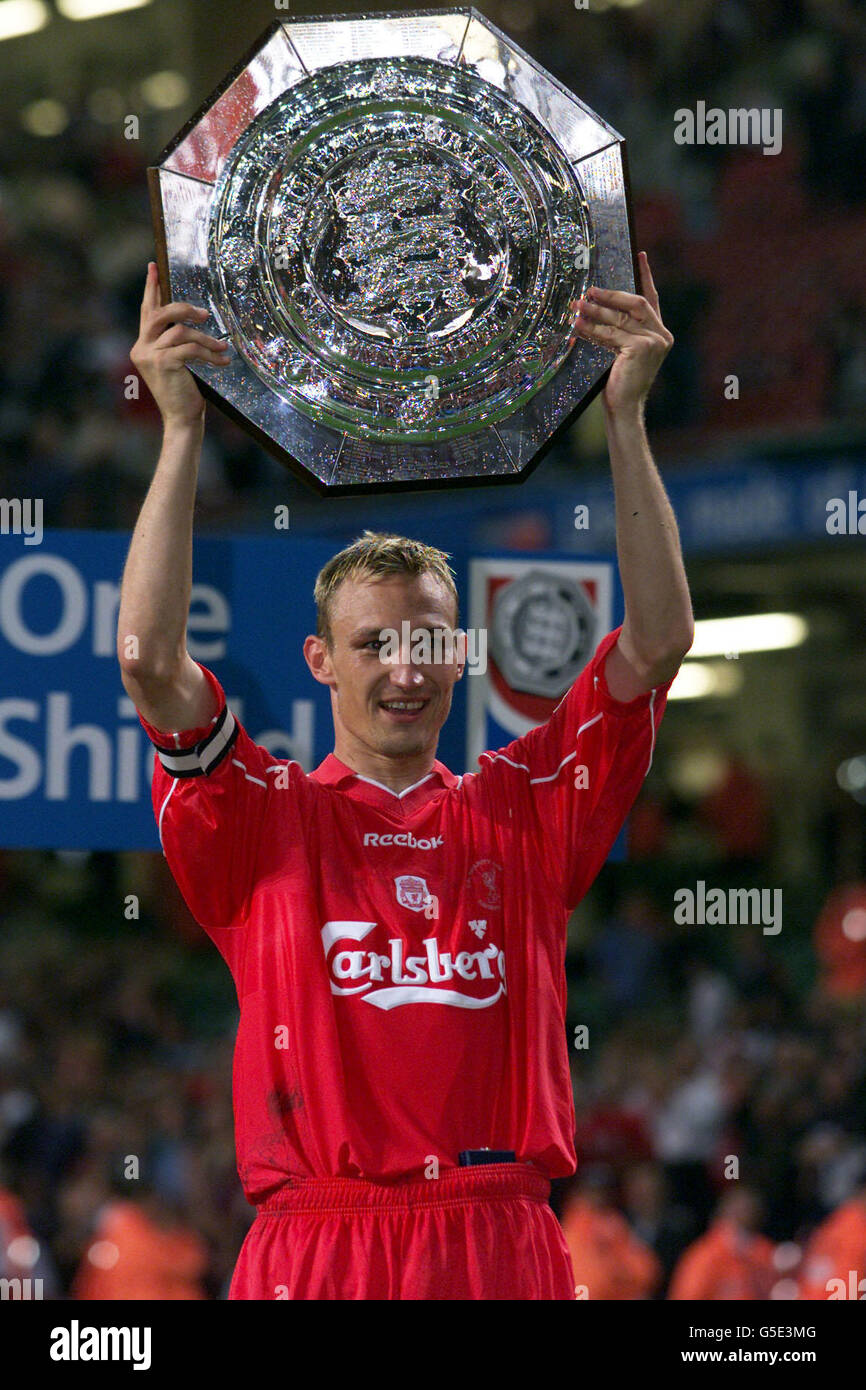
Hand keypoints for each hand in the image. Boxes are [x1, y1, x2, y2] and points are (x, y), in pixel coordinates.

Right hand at [130, 263, 231, 426]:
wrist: (181, 419)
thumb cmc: (183, 392)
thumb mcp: (177, 363)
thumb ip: (176, 343)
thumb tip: (192, 321)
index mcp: (143, 345)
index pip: (147, 311)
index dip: (151, 288)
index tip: (153, 267)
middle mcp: (141, 348)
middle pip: (161, 313)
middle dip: (184, 309)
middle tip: (205, 315)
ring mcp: (150, 356)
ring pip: (181, 332)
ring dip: (206, 340)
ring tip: (222, 348)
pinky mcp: (164, 364)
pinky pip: (190, 349)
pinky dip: (209, 354)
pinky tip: (222, 360)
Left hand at [571, 251, 672, 414]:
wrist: (624, 408)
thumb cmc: (619, 383)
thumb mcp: (621, 351)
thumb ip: (618, 330)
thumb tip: (593, 306)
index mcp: (660, 334)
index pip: (652, 299)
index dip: (646, 276)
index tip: (640, 255)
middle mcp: (662, 336)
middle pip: (635, 304)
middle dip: (611, 296)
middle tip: (589, 290)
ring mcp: (654, 342)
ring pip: (620, 319)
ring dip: (596, 312)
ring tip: (576, 306)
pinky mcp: (641, 348)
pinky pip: (612, 334)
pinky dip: (592, 329)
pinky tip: (578, 326)